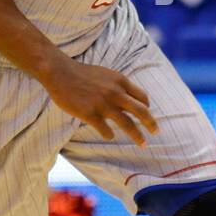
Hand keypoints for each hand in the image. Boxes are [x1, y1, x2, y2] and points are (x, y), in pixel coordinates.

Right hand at [43, 58, 158, 146]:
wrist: (59, 72)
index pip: (142, 97)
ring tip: (143, 144)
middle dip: (151, 124)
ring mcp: (103, 104)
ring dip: (137, 136)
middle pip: (141, 112)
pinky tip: (109, 136)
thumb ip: (117, 86)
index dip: (147, 107)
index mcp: (120, 81)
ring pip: (127, 124)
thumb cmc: (81, 73)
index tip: (148, 114)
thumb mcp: (105, 74)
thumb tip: (128, 98)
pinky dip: (109, 135)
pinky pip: (106, 130)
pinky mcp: (90, 114)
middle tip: (156, 132)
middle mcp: (115, 93)